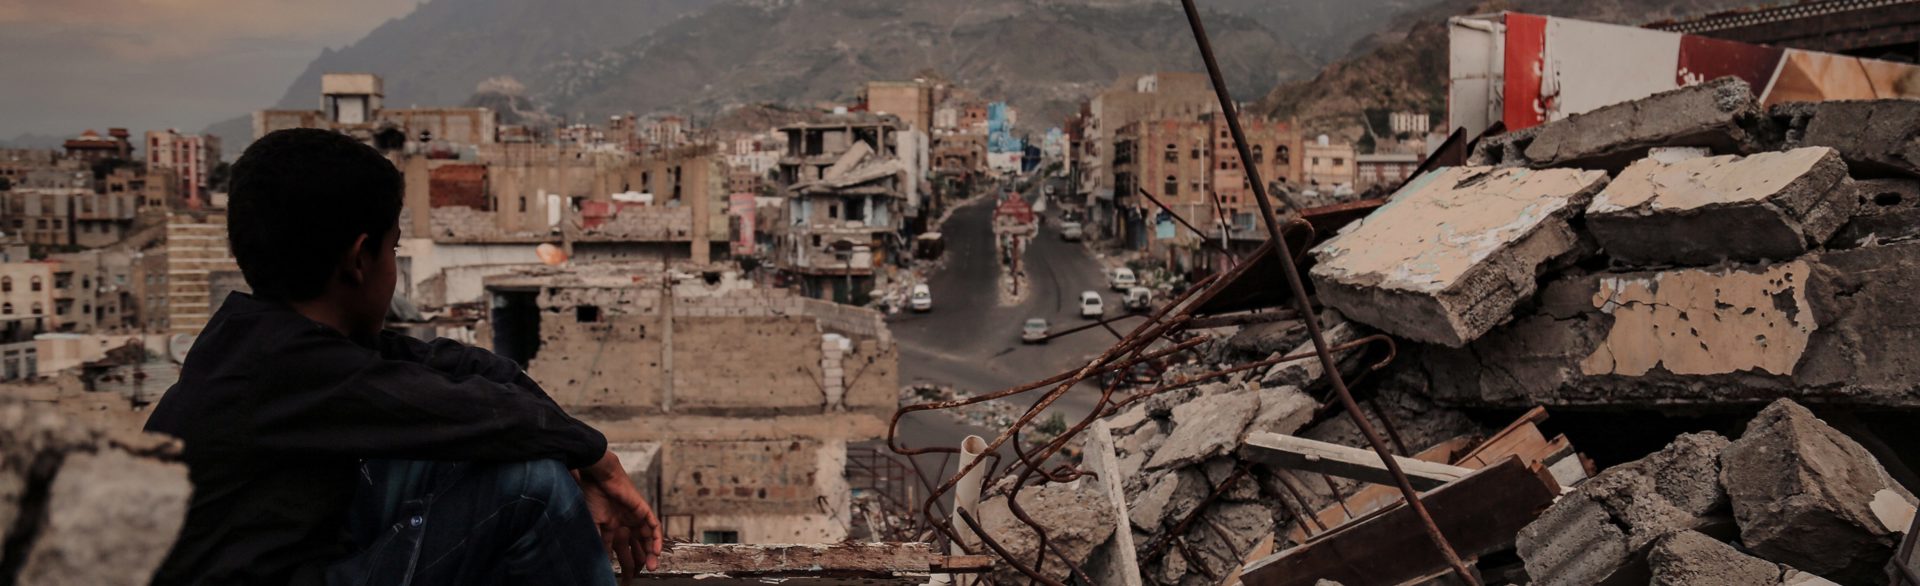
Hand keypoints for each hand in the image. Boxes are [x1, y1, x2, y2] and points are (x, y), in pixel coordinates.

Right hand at [578, 450, 663, 577]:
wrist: (599, 478)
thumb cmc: (592, 497)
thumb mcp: (595, 524)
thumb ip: (600, 541)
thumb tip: (603, 559)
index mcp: (612, 527)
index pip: (620, 549)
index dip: (623, 562)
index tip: (624, 576)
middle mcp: (626, 523)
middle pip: (637, 546)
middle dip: (639, 561)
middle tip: (640, 575)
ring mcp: (635, 517)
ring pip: (647, 539)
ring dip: (651, 553)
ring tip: (651, 567)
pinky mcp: (643, 510)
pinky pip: (654, 526)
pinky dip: (656, 538)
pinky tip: (656, 550)